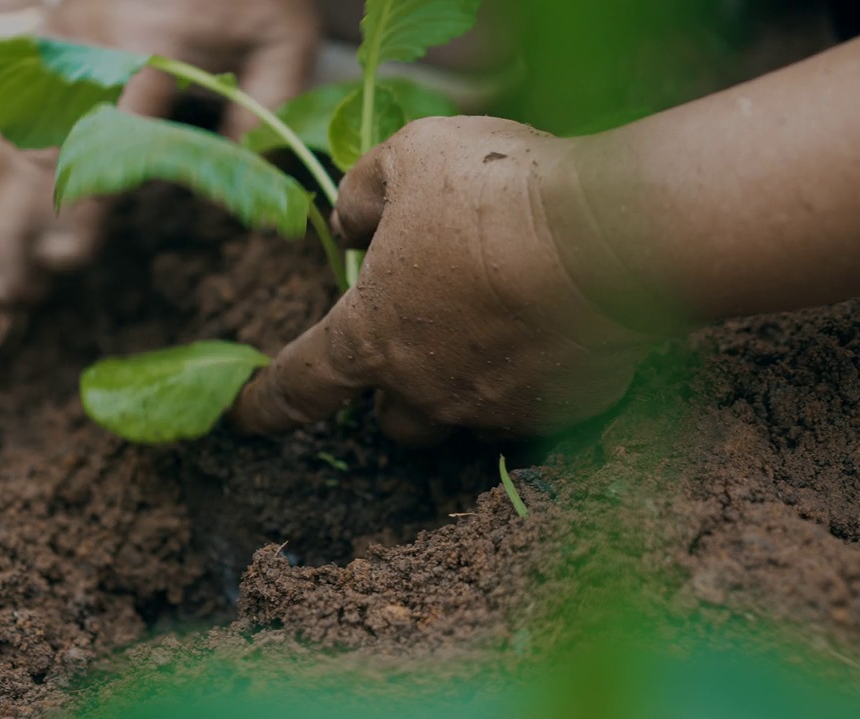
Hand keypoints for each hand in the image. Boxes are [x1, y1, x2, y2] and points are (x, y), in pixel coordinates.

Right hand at [0, 0, 321, 304]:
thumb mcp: (281, 33)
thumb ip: (270, 105)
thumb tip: (248, 175)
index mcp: (137, 50)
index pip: (98, 148)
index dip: (77, 210)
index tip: (65, 260)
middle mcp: (80, 52)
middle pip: (30, 154)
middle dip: (9, 230)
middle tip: (4, 295)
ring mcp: (55, 46)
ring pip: (6, 136)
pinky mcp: (48, 40)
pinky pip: (7, 110)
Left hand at [231, 116, 664, 442]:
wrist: (615, 234)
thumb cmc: (496, 190)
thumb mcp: (409, 158)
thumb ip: (364, 194)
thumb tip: (352, 225)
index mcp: (372, 335)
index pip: (301, 384)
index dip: (267, 404)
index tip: (244, 418)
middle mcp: (427, 387)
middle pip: (392, 421)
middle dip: (396, 390)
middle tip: (427, 338)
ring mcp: (495, 407)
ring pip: (464, 418)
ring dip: (465, 386)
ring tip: (501, 325)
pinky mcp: (562, 411)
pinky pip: (534, 406)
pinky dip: (533, 376)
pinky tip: (556, 326)